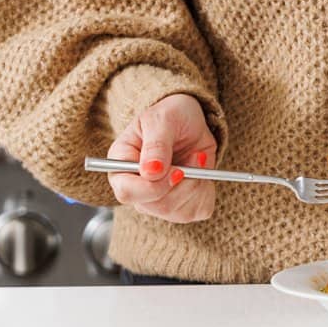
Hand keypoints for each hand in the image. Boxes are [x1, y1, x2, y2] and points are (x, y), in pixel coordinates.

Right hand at [106, 93, 218, 223]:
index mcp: (121, 164)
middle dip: (183, 184)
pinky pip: (196, 211)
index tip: (178, 171)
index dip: (153, 187)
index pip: (127, 192)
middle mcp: (135, 187)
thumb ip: (156, 144)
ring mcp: (156, 200)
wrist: (191, 120)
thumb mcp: (162, 119)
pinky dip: (206, 192)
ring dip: (197, 184)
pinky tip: (202, 172)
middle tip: (197, 157)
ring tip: (198, 157)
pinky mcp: (179, 205)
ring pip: (177, 211)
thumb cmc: (171, 115)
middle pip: (156, 205)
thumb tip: (150, 172)